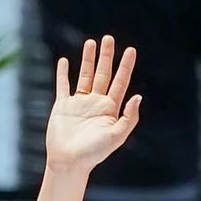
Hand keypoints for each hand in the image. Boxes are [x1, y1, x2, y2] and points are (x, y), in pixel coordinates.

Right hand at [45, 36, 140, 176]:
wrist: (69, 162)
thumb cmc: (94, 153)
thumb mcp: (116, 136)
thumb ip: (129, 118)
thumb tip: (138, 97)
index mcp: (110, 108)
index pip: (120, 81)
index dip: (125, 66)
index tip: (131, 50)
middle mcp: (96, 103)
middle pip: (103, 73)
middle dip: (106, 56)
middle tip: (109, 38)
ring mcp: (79, 103)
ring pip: (85, 75)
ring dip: (87, 59)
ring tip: (90, 42)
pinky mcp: (62, 106)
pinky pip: (63, 85)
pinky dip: (63, 73)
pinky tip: (64, 61)